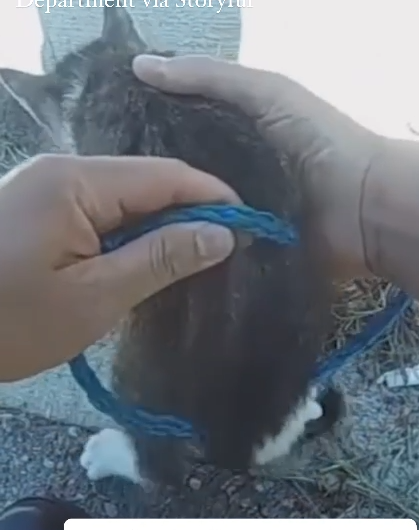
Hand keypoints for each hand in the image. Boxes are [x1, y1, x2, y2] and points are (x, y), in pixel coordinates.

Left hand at [0, 154, 236, 380]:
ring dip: (161, 228)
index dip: (212, 197)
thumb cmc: (11, 323)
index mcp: (74, 182)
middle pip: (145, 183)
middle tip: (227, 251)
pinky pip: (100, 213)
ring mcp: (47, 190)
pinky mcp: (40, 212)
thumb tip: (221, 234)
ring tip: (197, 260)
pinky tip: (150, 261)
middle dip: (189, 214)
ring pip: (125, 200)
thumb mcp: (95, 297)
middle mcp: (61, 172)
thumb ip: (160, 259)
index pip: (163, 175)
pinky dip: (130, 237)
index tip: (249, 225)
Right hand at [133, 54, 381, 280]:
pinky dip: (191, 252)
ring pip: (191, 219)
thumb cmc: (318, 142)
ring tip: (124, 229)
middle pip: (181, 181)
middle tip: (108, 199)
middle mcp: (232, 177)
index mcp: (236, 138)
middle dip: (151, 187)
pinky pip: (211, 252)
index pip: (180, 136)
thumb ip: (209, 78)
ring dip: (166, 223)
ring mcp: (238, 219)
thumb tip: (139, 65)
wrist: (364, 208)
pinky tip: (156, 254)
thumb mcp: (266, 94)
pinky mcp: (247, 254)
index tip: (109, 144)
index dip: (147, 136)